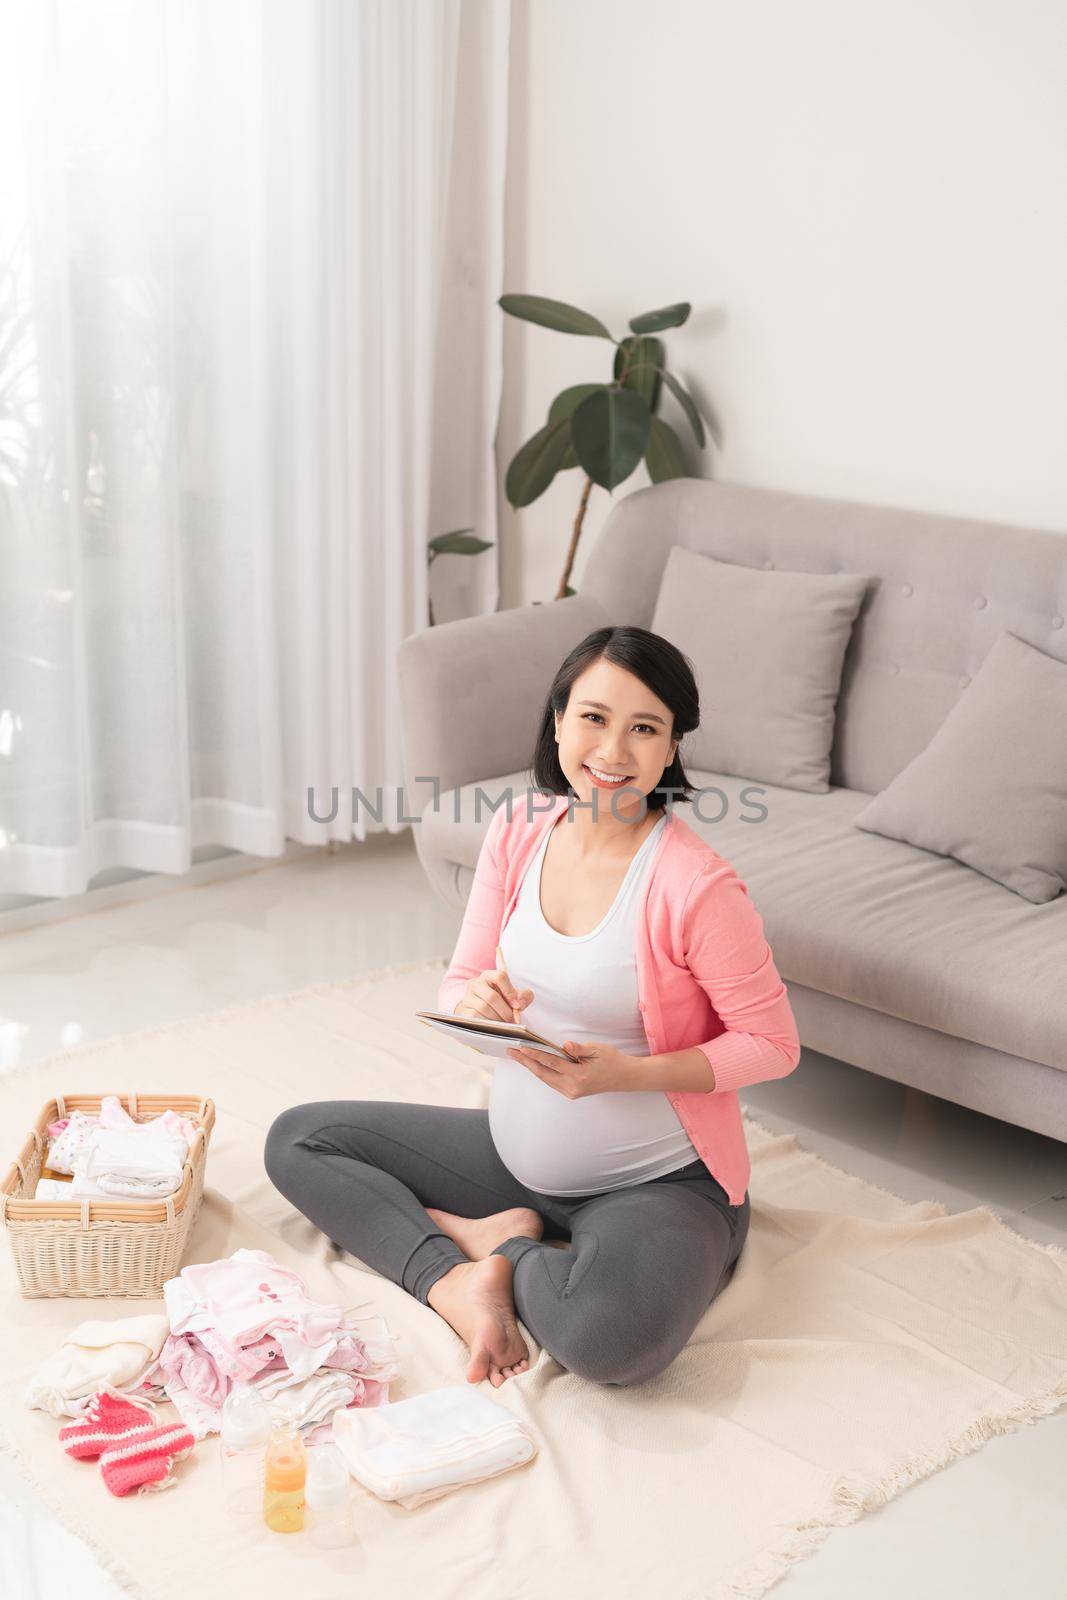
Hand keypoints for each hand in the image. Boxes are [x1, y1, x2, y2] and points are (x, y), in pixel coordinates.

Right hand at [455, 944, 532, 1025]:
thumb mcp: (513, 997)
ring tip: (503, 1023)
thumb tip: (520, 1003)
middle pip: (492, 996)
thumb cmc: (500, 1003)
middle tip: (511, 1019)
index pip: (500, 976)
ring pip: (483, 1008)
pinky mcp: (463, 1010)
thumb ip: (524, 997)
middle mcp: (475, 983)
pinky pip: (475, 1017)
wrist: (479, 1013)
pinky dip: (487, 1023)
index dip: (510, 992)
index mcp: (489, 976)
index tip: (517, 1006)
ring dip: (496, 1018)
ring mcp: (467, 997)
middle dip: (504, 1011)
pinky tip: (493, 1026)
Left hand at [505, 1039, 635, 1098]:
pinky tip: (533, 1064)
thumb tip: (564, 1045)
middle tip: (511, 1052)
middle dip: (526, 1062)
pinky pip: (551, 1082)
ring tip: (518, 1056)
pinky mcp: (571, 1093)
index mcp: (579, 1075)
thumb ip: (579, 1048)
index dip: (535, 1054)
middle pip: (543, 1073)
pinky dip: (541, 1072)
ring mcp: (571, 1092)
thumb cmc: (612, 1060)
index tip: (522, 1048)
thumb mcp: (598, 1049)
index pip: (551, 1063)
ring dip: (531, 1067)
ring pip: (545, 1079)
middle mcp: (573, 1087)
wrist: (624, 1077)